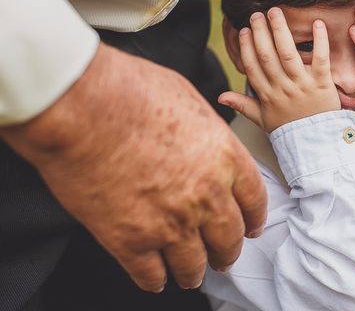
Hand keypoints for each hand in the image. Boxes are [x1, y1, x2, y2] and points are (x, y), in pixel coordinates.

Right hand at [0, 43, 266, 291]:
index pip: (254, 200)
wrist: (84, 107)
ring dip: (194, 271)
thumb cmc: (130, 91)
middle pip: (229, 238)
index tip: (252, 228)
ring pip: (194, 264)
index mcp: (225, 157)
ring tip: (191, 273)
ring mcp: (171, 223)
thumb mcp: (188, 98)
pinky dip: (155, 280)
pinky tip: (155, 278)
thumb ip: (205, 130)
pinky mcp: (130, 241)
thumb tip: (203, 139)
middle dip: (227, 251)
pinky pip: (151, 275)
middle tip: (223, 256)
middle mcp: (206, 195)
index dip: (254, 219)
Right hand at [218, 8, 339, 131]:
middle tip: (257, 14)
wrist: (316, 143)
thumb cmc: (289, 129)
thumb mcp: (262, 119)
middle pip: (267, 56)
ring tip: (275, 12)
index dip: (246, 47)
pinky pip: (320, 58)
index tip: (244, 30)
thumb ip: (242, 105)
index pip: (252, 67)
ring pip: (288, 53)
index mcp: (267, 95)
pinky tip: (317, 23)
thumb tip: (219, 97)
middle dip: (260, 32)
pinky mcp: (322, 83)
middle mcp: (282, 88)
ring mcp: (302, 85)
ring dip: (280, 30)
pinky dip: (319, 40)